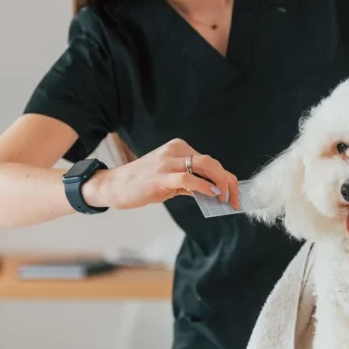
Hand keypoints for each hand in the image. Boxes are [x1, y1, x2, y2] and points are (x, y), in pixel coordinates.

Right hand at [84, 138, 239, 210]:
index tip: (234, 194)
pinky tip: (211, 194)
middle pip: (211, 162)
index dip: (226, 177)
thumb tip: (214, 194)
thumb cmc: (142, 183)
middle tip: (234, 199)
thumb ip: (190, 183)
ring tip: (225, 199)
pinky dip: (204, 186)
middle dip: (228, 181)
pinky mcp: (161, 176)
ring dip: (220, 184)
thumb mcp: (169, 178)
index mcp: (179, 148)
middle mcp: (175, 150)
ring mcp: (167, 162)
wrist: (114, 186)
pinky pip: (189, 178)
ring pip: (204, 165)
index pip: (210, 161)